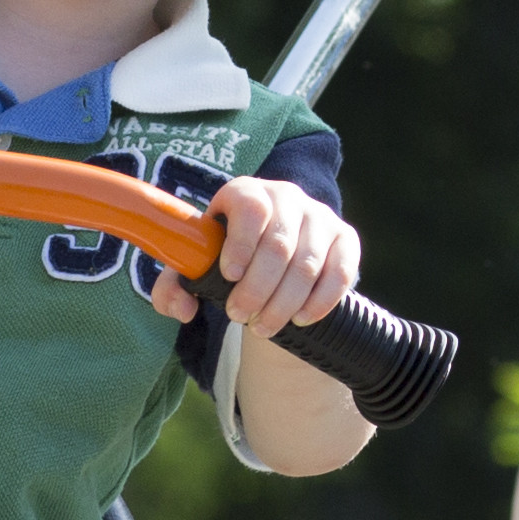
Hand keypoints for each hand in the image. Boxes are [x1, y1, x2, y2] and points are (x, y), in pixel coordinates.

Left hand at [146, 175, 363, 336]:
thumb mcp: (195, 269)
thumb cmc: (227, 259)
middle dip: (258, 289)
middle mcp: (287, 196)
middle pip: (278, 244)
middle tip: (240, 316)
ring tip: (263, 327)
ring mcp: (319, 216)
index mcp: (246, 192)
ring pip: (307, 264)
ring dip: (284, 303)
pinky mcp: (345, 239)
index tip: (229, 276)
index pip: (250, 208)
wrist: (271, 259)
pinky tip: (300, 319)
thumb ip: (172, 288)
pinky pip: (341, 271)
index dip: (241, 243)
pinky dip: (320, 301)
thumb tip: (183, 308)